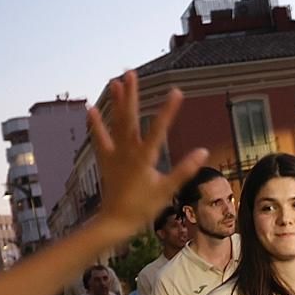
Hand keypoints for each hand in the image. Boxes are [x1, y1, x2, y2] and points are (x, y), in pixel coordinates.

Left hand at [86, 73, 209, 235]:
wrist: (115, 222)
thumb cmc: (143, 208)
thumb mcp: (167, 191)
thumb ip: (184, 170)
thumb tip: (202, 152)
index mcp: (144, 158)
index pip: (158, 130)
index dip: (168, 110)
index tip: (176, 91)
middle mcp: (127, 152)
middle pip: (130, 118)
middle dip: (131, 95)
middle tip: (130, 73)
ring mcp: (115, 155)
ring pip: (115, 124)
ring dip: (115, 103)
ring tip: (114, 82)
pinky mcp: (106, 161)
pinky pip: (100, 139)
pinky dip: (96, 125)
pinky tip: (91, 110)